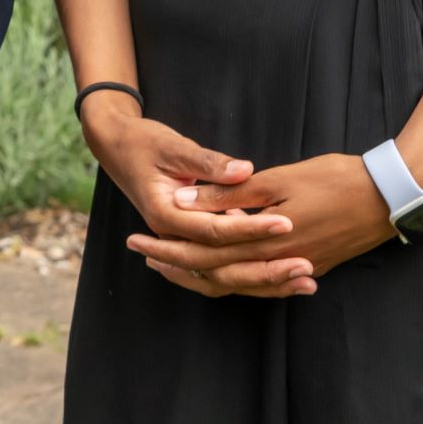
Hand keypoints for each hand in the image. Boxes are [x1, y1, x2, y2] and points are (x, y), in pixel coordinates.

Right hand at [78, 97, 299, 278]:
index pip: (214, 231)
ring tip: (304, 281)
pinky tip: (284, 274)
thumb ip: (209, 163)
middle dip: (265, 266)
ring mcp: (179, 242)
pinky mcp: (190, 241)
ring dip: (263, 280)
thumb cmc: (143, 142)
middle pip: (221, 264)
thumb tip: (244, 170)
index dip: (251, 228)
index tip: (287, 222)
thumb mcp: (173, 146)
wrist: (116, 145)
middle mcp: (171, 236)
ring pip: (223, 275)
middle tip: (306, 264)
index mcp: (164, 214)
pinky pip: (221, 268)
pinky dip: (251, 273)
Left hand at [130, 152, 396, 297]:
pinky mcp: (311, 264)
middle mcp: (279, 263)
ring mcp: (297, 267)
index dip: (168, 250)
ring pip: (240, 282)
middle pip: (216, 274)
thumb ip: (231, 194)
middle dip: (176, 266)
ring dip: (203, 275)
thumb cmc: (335, 179)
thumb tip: (185, 201)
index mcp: (266, 242)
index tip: (137, 242)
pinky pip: (264, 280)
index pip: (205, 254)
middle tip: (142, 256)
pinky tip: (223, 269)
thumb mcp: (278, 180)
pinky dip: (238, 277)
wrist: (389, 196)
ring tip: (171, 266)